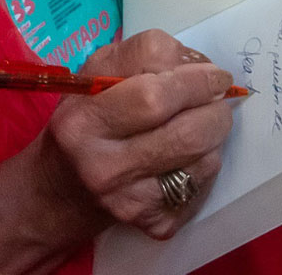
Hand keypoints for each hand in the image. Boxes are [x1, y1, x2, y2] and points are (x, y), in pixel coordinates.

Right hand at [40, 30, 233, 240]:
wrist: (61, 190)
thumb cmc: (83, 120)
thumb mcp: (94, 75)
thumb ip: (139, 57)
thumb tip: (199, 65)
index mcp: (84, 121)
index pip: (154, 95)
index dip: (194, 79)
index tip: (213, 72)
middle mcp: (105, 167)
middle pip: (187, 132)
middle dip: (215, 106)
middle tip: (219, 93)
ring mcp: (132, 202)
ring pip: (203, 160)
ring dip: (215, 133)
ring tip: (203, 119)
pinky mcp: (156, 225)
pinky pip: (203, 187)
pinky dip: (206, 163)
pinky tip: (189, 153)